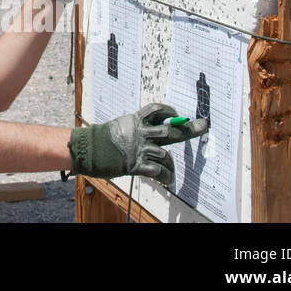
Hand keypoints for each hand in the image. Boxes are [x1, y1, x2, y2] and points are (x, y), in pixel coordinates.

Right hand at [68, 102, 208, 185]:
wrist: (87, 149)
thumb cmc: (103, 139)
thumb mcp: (121, 126)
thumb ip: (138, 128)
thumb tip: (153, 129)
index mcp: (135, 121)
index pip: (157, 110)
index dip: (170, 111)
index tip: (178, 113)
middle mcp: (140, 133)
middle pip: (170, 130)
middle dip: (189, 128)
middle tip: (203, 125)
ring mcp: (139, 149)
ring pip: (165, 154)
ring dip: (169, 164)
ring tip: (169, 171)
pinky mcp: (136, 164)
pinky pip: (158, 171)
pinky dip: (166, 177)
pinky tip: (167, 180)